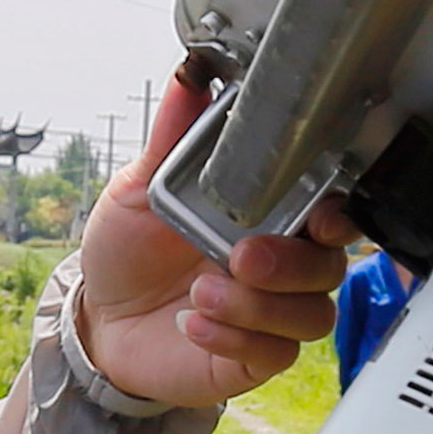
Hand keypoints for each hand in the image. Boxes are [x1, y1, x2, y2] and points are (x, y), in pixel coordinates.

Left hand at [72, 73, 352, 411]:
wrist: (97, 318)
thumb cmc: (128, 250)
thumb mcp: (141, 188)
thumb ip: (172, 136)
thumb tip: (188, 77)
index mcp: (266, 216)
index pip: (329, 212)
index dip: (335, 214)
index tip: (316, 214)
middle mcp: (278, 265)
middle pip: (330, 265)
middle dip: (292, 263)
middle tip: (242, 256)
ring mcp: (270, 313)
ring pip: (312, 314)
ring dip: (260, 306)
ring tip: (203, 293)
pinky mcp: (252, 356)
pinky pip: (273, 353)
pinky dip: (235, 338)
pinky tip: (195, 324)